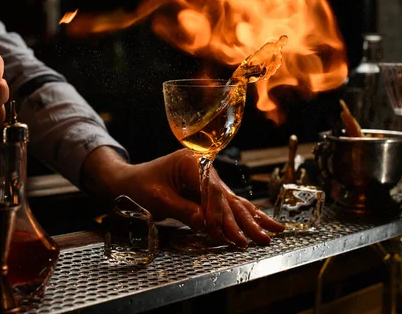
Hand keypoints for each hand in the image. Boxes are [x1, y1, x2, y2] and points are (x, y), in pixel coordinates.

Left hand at [84, 147, 284, 246]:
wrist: (128, 181)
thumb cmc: (139, 186)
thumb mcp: (158, 199)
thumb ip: (184, 211)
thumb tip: (206, 224)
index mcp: (190, 162)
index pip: (212, 190)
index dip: (220, 214)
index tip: (228, 235)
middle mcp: (203, 167)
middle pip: (227, 196)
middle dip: (244, 220)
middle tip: (261, 239)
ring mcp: (207, 178)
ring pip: (232, 201)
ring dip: (251, 219)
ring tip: (273, 231)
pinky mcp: (206, 190)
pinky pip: (227, 204)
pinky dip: (242, 216)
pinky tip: (261, 223)